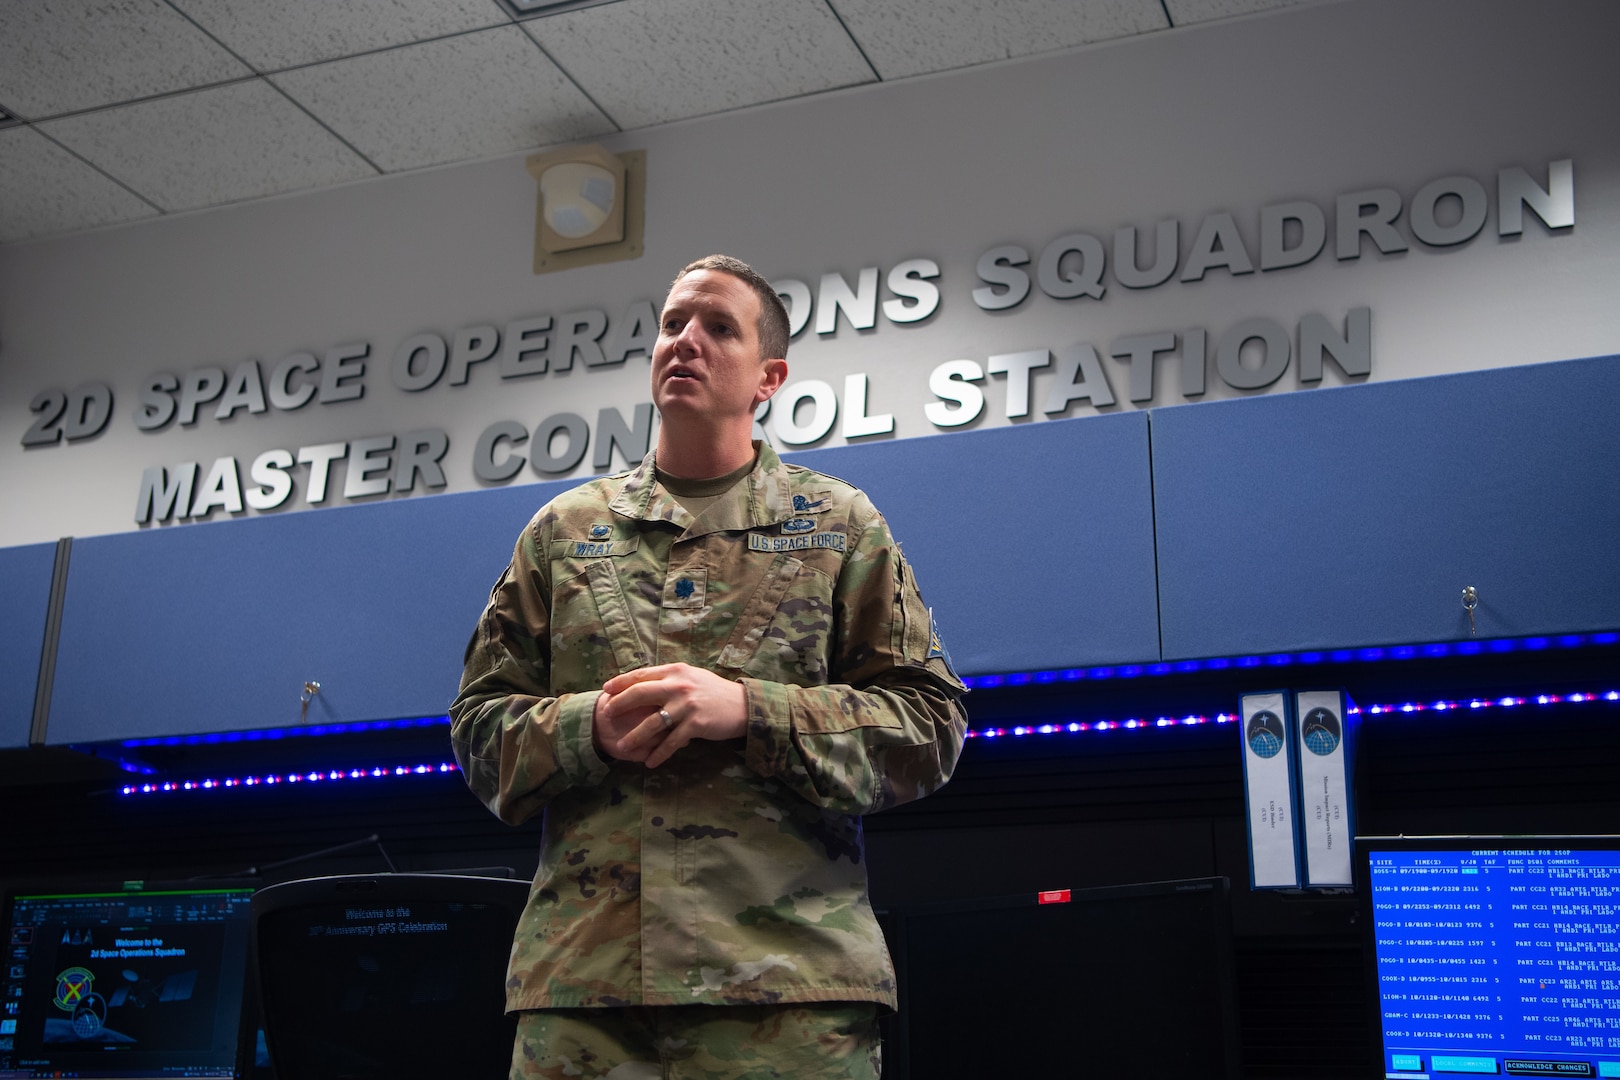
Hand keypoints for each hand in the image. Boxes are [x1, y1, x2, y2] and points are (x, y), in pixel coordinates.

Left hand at [595, 663, 746, 768]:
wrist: (742, 706)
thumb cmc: (713, 692)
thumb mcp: (691, 677)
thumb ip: (669, 679)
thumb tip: (643, 683)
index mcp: (675, 671)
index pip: (642, 674)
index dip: (621, 682)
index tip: (606, 690)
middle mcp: (679, 685)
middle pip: (640, 693)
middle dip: (620, 705)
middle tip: (606, 715)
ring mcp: (687, 705)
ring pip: (652, 722)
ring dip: (635, 736)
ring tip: (622, 747)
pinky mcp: (696, 724)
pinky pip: (671, 742)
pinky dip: (659, 754)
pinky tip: (650, 762)